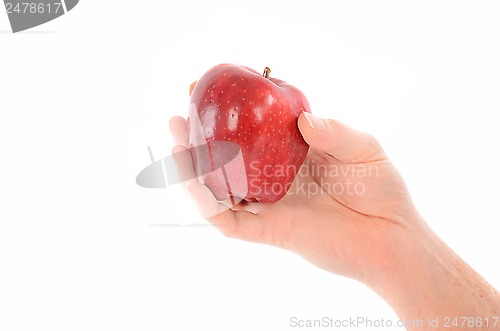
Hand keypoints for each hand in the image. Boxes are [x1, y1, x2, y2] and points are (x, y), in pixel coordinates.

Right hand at [169, 112, 424, 285]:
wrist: (392, 236)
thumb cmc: (381, 189)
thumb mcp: (363, 148)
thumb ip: (335, 130)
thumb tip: (303, 119)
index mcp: (290, 155)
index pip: (251, 131)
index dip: (229, 112)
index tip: (206, 89)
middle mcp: (273, 178)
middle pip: (227, 158)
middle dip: (198, 139)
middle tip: (178, 117)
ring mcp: (269, 206)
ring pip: (220, 190)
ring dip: (194, 170)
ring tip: (176, 145)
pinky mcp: (270, 231)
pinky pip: (231, 221)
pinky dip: (209, 205)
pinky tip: (196, 183)